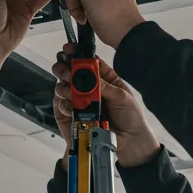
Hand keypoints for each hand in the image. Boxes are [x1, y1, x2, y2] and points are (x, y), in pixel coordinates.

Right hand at [52, 44, 160, 167]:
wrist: (130, 143)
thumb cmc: (131, 117)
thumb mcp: (122, 97)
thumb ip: (104, 86)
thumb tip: (88, 75)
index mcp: (103, 79)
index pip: (88, 63)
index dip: (78, 54)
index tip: (69, 50)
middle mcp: (88, 88)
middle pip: (71, 73)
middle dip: (65, 68)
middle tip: (64, 70)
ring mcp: (79, 102)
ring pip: (63, 88)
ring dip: (62, 86)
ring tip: (67, 89)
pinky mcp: (71, 117)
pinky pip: (62, 106)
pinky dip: (63, 104)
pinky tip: (69, 105)